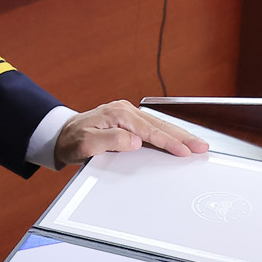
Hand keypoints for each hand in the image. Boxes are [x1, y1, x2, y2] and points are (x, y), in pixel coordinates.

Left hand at [53, 101, 209, 167]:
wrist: (60, 136)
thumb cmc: (71, 141)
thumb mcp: (85, 143)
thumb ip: (110, 140)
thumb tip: (136, 140)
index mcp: (117, 114)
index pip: (149, 130)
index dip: (169, 141)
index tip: (184, 151)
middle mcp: (124, 110)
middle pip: (160, 124)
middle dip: (182, 136)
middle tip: (201, 147)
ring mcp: (127, 113)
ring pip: (159, 124)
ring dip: (178, 134)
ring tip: (196, 144)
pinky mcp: (127, 120)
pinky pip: (152, 125)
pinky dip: (167, 132)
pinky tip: (178, 139)